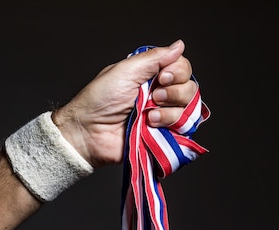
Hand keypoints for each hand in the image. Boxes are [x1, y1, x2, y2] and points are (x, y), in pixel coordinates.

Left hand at [52, 39, 198, 166]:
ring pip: (189, 109)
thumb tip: (179, 45)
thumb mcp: (126, 70)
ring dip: (170, 111)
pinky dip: (170, 125)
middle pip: (189, 87)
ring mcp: (163, 116)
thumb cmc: (100, 99)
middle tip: (153, 97)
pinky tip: (151, 125)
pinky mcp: (164, 135)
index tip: (161, 77)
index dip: (177, 72)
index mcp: (151, 76)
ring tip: (148, 115)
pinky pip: (184, 129)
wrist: (89, 132)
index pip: (181, 68)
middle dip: (174, 92)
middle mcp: (160, 94)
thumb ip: (155, 58)